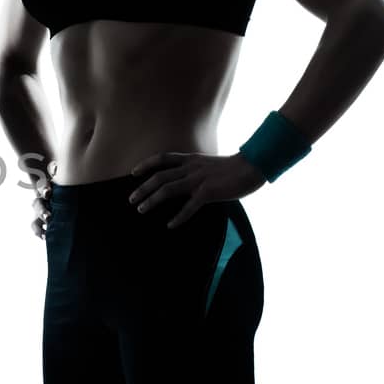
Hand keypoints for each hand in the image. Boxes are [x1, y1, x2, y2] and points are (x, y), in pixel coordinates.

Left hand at [128, 150, 265, 228]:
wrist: (253, 165)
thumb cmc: (234, 167)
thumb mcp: (209, 164)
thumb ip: (195, 170)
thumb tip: (186, 181)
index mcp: (191, 160)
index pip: (163, 158)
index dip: (146, 165)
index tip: (133, 173)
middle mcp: (191, 168)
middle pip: (160, 176)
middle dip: (143, 188)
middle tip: (130, 199)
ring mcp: (199, 180)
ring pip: (168, 189)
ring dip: (152, 200)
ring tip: (140, 209)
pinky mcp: (209, 192)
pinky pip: (190, 206)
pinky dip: (179, 216)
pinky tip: (170, 225)